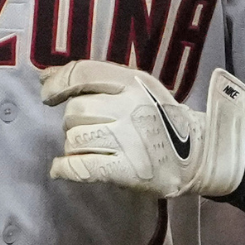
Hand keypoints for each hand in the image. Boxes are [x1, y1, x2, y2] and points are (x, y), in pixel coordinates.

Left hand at [39, 62, 244, 199]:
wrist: (199, 155)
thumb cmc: (162, 119)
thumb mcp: (139, 87)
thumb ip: (97, 78)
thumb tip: (45, 77)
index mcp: (134, 82)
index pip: (84, 74)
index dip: (58, 84)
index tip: (48, 95)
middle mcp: (130, 107)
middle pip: (75, 111)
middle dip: (74, 122)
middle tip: (91, 129)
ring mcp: (129, 140)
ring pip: (74, 139)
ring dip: (74, 145)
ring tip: (91, 148)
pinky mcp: (127, 170)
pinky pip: (80, 167)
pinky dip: (64, 169)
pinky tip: (62, 169)